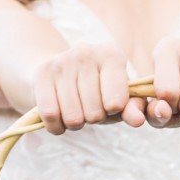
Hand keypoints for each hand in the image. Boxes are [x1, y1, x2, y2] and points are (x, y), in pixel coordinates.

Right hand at [32, 43, 146, 134]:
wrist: (57, 72)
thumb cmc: (96, 89)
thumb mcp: (119, 98)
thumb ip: (133, 108)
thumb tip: (138, 120)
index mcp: (112, 55)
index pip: (116, 103)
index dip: (112, 112)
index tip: (108, 102)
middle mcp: (87, 52)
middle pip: (94, 114)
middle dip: (92, 119)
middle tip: (88, 107)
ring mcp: (62, 61)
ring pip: (72, 117)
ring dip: (74, 124)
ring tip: (75, 110)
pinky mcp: (41, 74)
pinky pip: (50, 116)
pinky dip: (56, 126)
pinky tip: (59, 117)